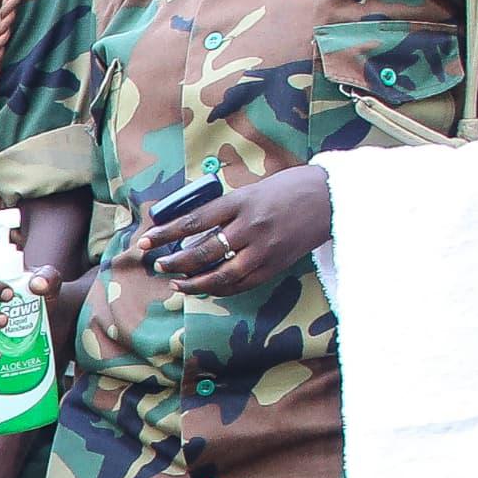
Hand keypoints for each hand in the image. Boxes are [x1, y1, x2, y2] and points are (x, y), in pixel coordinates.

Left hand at [140, 164, 330, 297]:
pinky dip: (220, 289)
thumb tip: (191, 228)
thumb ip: (226, 208)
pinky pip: (241, 285)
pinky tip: (206, 288)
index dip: (165, 234)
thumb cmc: (290, 188)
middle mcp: (250, 226)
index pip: (193, 221)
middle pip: (203, 251)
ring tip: (175, 283)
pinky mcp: (275, 265)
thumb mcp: (254, 189)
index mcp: (242, 202)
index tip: (145, 241)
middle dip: (175, 261)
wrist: (331, 197)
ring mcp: (264, 249)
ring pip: (220, 275)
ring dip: (193, 282)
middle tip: (158, 265)